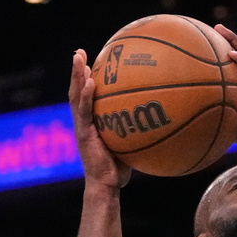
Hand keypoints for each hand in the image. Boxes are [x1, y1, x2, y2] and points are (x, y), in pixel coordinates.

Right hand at [68, 49, 130, 188]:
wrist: (108, 184)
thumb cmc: (121, 167)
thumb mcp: (131, 142)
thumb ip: (138, 128)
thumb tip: (162, 116)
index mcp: (92, 121)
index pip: (87, 95)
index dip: (86, 78)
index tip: (91, 60)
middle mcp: (84, 121)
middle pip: (77, 90)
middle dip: (76, 70)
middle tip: (79, 52)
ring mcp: (81, 127)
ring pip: (76, 96)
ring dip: (75, 76)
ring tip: (78, 58)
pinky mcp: (84, 134)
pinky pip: (84, 111)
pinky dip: (86, 95)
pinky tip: (89, 82)